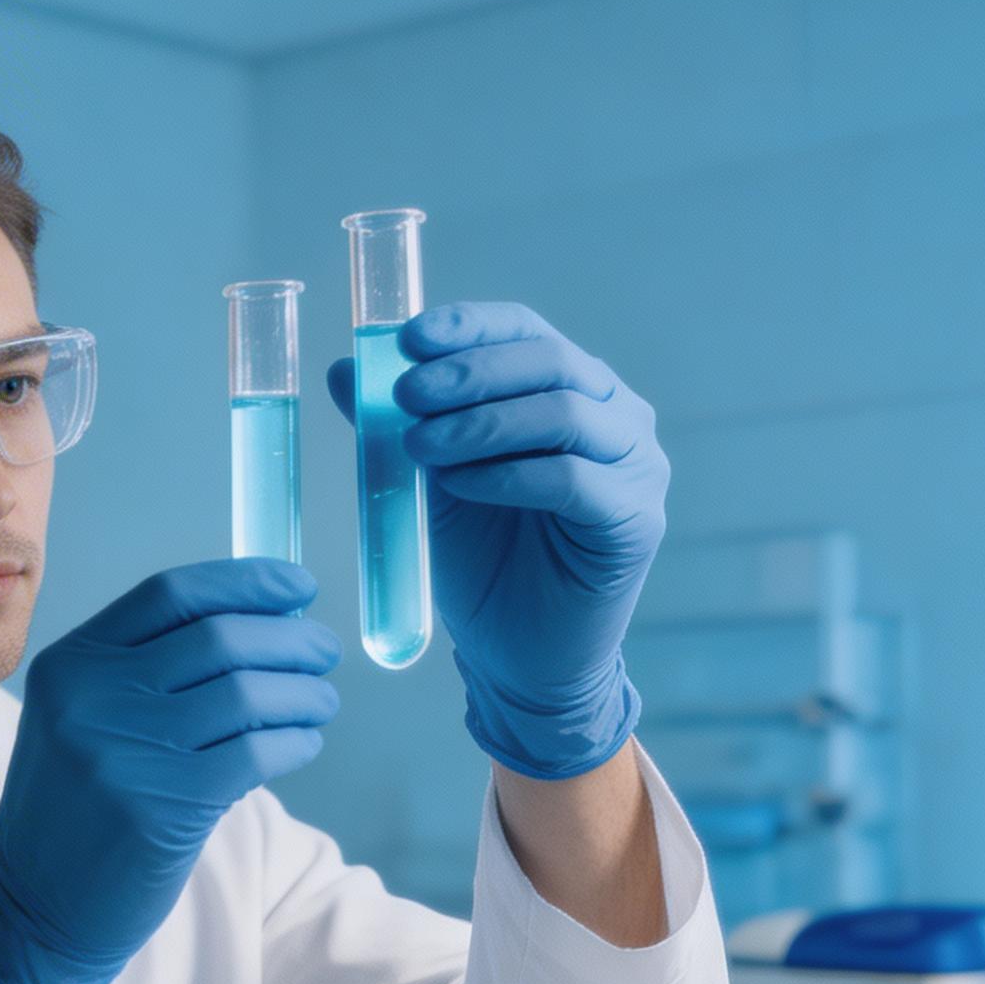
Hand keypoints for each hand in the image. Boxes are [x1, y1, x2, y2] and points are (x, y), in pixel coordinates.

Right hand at [0, 559, 339, 983]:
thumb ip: (146, 672)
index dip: (246, 582)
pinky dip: (294, 742)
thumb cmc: (74, 812)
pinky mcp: (161, 807)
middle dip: (289, 638)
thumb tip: (263, 625)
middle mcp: (92, 697)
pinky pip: (256, 754)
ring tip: (320, 701)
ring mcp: (125, 751)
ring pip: (247, 694)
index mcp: (72, 663)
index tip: (297, 587)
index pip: (172, 594)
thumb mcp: (80, 721)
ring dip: (303, 693)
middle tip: (322, 650)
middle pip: (220, 637)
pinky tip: (302, 743)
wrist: (30, 908)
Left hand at [326, 301, 665, 779]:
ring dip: (481, 423)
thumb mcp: (429, 479)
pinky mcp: (637, 521)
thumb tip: (347, 367)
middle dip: (469, 372)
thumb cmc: (482, 561)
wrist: (516, 656)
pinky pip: (574, 481)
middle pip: (550, 362)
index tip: (408, 339)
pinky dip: (508, 475)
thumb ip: (397, 423)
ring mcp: (636, 466)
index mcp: (570, 389)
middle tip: (405, 395)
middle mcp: (615, 415)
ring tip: (419, 447)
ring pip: (564, 414)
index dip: (470, 326)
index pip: (527, 331)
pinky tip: (460, 485)